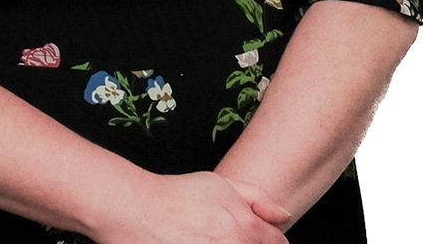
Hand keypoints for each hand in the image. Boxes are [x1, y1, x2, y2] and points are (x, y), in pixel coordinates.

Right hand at [97, 170, 289, 243]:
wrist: (137, 211)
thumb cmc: (177, 196)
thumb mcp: (222, 184)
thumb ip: (258, 199)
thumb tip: (285, 215)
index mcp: (247, 230)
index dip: (270, 239)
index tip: (257, 236)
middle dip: (245, 242)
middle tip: (219, 232)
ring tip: (204, 235)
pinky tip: (195, 240)